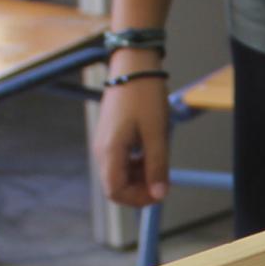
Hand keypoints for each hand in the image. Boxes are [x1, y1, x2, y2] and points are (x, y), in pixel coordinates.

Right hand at [92, 53, 170, 207]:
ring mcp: (104, 143)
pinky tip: (151, 152)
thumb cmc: (145, 96)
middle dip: (140, 189)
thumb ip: (157, 166)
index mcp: (110, 151)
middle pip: (116, 185)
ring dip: (140, 176)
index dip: (138, 199)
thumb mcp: (157, 134)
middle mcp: (102, 150)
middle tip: (162, 179)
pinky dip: (136, 164)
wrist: (134, 66)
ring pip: (119, 174)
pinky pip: (121, 160)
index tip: (159, 192)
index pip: (115, 192)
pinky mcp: (111, 136)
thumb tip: (159, 194)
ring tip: (159, 162)